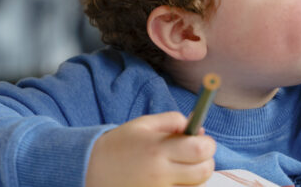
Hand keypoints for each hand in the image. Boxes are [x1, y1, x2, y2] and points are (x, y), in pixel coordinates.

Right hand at [85, 112, 215, 186]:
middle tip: (195, 154)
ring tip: (180, 167)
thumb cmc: (119, 145)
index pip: (200, 149)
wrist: (92, 171)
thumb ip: (172, 120)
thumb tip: (197, 127)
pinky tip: (174, 180)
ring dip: (196, 176)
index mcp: (157, 149)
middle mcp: (160, 174)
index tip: (202, 140)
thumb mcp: (142, 125)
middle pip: (204, 171)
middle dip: (206, 160)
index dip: (208, 144)